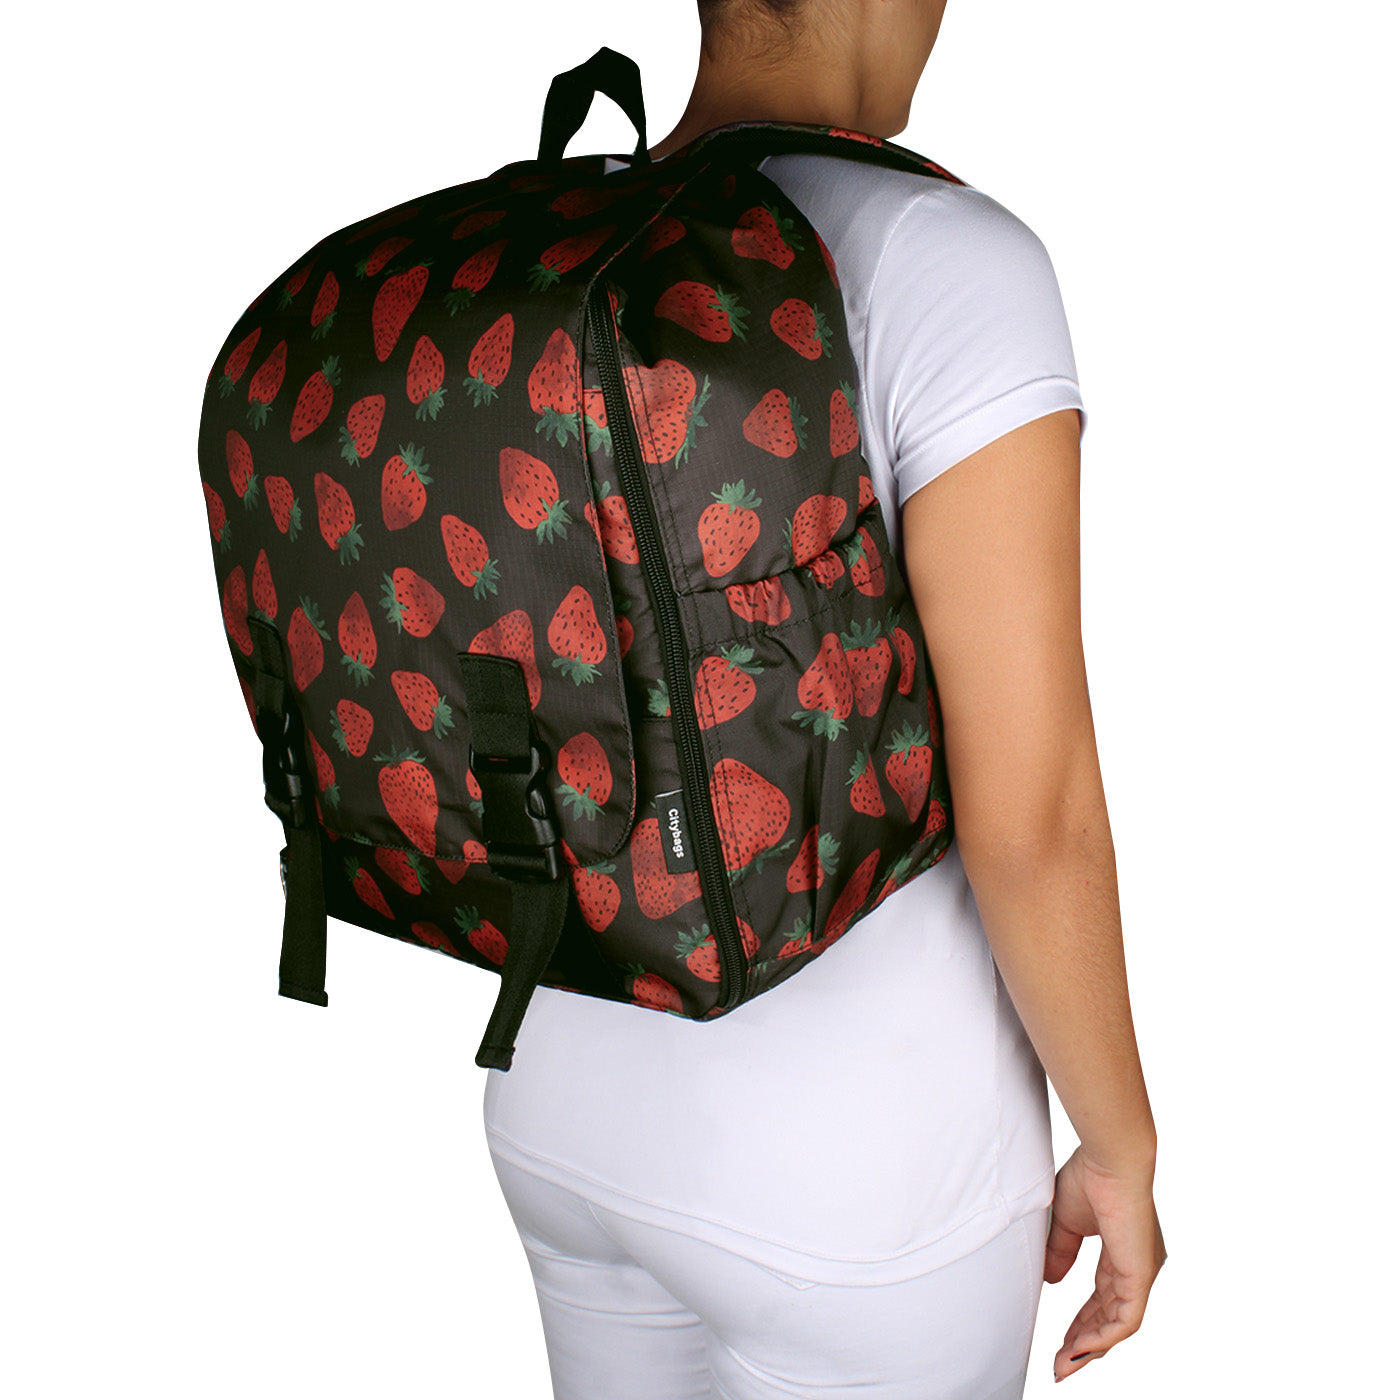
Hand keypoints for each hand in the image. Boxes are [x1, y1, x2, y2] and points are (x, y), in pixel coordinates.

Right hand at [1044, 1145, 1165, 1382]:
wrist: (1109, 1159)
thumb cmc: (1090, 1176)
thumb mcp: (1067, 1221)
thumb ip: (1061, 1251)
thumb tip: (1051, 1280)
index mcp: (1123, 1252)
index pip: (1102, 1298)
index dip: (1081, 1321)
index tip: (1061, 1342)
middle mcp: (1137, 1267)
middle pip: (1109, 1318)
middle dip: (1082, 1342)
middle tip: (1059, 1364)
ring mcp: (1141, 1274)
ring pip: (1116, 1325)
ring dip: (1089, 1347)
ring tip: (1063, 1364)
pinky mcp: (1141, 1276)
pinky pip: (1125, 1321)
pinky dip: (1102, 1338)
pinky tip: (1080, 1351)